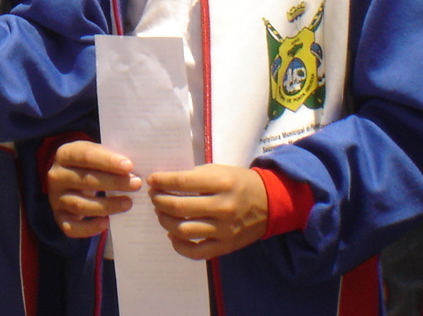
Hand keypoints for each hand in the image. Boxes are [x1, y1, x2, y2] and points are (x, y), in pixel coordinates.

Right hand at [46, 140, 139, 238]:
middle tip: (136, 184)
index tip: (129, 166)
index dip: (107, 161)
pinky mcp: (59, 217)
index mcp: (64, 155)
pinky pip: (72, 227)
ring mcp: (56, 199)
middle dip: (114, 183)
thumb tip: (133, 170)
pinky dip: (89, 228)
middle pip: (85, 180)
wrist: (68, 179)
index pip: (85, 156)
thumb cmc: (88, 165)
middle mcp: (56, 176)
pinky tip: (106, 224)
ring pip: (80, 205)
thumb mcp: (94, 154)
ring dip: (107, 206)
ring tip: (128, 203)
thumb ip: (109, 158)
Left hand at [149, 164, 268, 259]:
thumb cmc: (239, 182)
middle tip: (154, 197)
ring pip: (184, 230)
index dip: (162, 181)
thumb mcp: (219, 170)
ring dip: (165, 221)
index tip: (152, 180)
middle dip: (159, 201)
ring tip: (161, 213)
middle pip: (179, 208)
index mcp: (221, 183)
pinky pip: (196, 252)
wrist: (270, 203)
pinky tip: (173, 235)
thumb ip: (194, 176)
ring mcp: (225, 230)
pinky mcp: (226, 246)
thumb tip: (164, 182)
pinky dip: (179, 245)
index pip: (182, 182)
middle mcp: (223, 207)